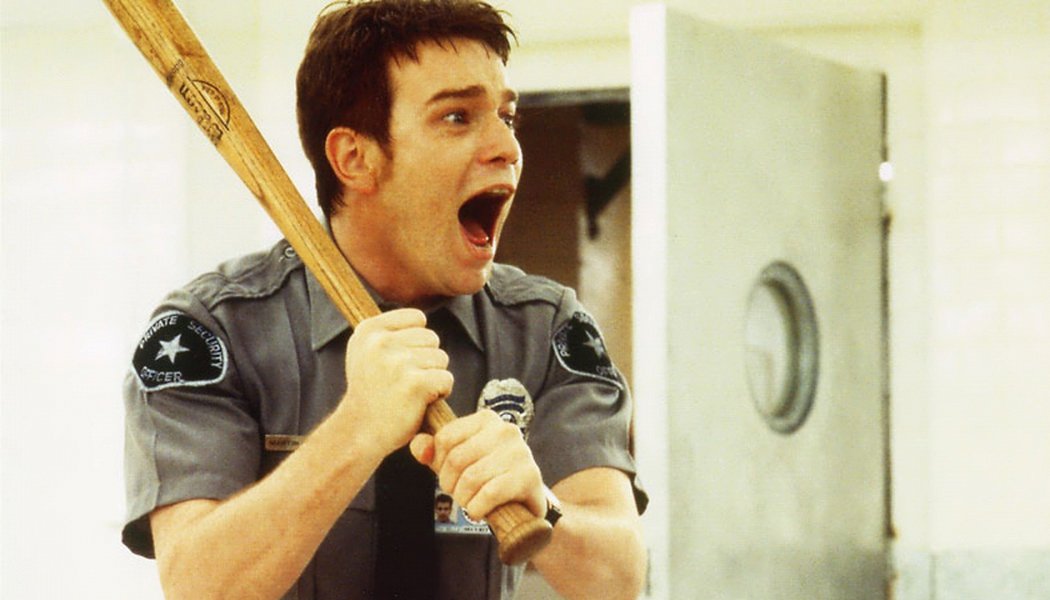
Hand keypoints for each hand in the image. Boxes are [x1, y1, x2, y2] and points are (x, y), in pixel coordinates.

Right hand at [338, 309, 453, 456]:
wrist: (359, 432)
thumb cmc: (370, 394)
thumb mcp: (365, 354)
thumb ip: (388, 333)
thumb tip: (420, 318)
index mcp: (369, 330)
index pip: (417, 318)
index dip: (417, 341)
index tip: (399, 362)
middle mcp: (381, 342)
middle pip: (432, 338)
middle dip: (426, 360)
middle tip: (404, 381)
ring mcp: (398, 362)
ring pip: (441, 359)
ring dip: (433, 377)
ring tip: (410, 392)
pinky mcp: (416, 383)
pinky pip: (446, 379)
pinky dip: (440, 393)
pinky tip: (420, 402)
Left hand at [410, 409, 545, 519]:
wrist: (525, 501)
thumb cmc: (489, 476)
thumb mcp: (459, 460)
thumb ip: (433, 450)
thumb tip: (420, 448)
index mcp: (486, 419)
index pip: (445, 438)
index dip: (439, 463)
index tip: (448, 475)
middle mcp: (505, 430)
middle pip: (456, 459)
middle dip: (450, 484)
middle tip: (458, 493)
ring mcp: (520, 452)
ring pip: (471, 478)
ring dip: (463, 499)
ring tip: (469, 502)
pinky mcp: (529, 476)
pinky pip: (489, 493)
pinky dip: (477, 508)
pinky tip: (479, 511)